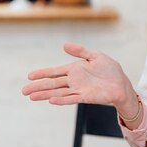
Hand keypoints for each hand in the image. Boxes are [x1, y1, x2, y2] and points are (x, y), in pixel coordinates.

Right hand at [21, 42, 137, 111]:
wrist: (121, 83)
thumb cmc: (109, 70)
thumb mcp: (95, 55)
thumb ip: (80, 51)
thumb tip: (64, 45)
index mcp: (74, 70)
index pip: (54, 72)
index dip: (42, 74)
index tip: (30, 76)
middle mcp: (73, 81)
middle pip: (52, 84)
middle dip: (38, 87)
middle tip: (24, 90)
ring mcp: (78, 90)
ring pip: (58, 93)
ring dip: (45, 95)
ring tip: (32, 97)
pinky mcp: (86, 97)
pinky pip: (71, 99)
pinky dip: (61, 100)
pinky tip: (51, 100)